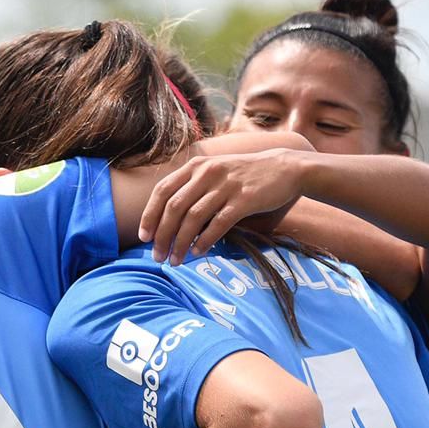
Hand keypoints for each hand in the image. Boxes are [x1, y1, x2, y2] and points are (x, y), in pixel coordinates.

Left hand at [140, 148, 307, 264]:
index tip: (144, 237)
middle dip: (162, 235)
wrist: (285, 168)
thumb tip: (169, 222)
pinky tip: (198, 253)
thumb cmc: (246, 176)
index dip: (149, 215)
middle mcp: (207, 173)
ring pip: (193, 218)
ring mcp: (226, 185)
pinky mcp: (244, 199)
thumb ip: (194, 190)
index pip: (162, 191)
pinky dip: (205, 241)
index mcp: (196, 166)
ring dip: (180, 243)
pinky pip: (218, 223)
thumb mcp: (215, 173)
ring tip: (175, 261)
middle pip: (174, 207)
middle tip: (157, 256)